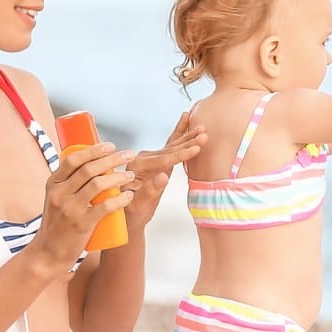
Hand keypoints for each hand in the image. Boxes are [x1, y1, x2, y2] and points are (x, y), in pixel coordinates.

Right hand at [31, 142, 135, 273]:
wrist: (48, 253)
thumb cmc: (57, 224)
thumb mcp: (56, 199)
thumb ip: (69, 184)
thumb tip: (92, 164)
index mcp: (53, 184)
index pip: (73, 160)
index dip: (94, 150)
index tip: (111, 146)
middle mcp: (59, 194)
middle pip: (89, 169)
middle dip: (112, 159)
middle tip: (129, 155)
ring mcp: (69, 209)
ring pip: (98, 185)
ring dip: (118, 177)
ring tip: (130, 175)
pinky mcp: (81, 224)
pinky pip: (104, 207)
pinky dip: (120, 199)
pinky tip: (129, 195)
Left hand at [124, 111, 208, 232]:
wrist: (127, 214)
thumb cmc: (132, 211)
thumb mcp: (140, 205)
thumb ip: (151, 190)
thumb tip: (164, 176)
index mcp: (137, 167)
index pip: (163, 160)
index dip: (181, 155)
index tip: (196, 148)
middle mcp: (142, 158)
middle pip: (170, 150)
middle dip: (188, 142)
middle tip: (204, 134)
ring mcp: (150, 157)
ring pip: (172, 145)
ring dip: (188, 136)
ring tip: (202, 128)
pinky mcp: (157, 158)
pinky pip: (170, 144)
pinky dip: (179, 132)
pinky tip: (186, 118)